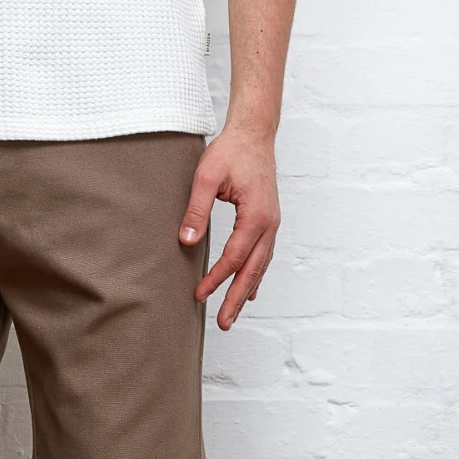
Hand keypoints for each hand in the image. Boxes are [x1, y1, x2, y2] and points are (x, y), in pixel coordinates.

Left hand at [178, 127, 280, 329]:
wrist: (253, 134)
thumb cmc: (230, 152)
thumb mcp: (206, 177)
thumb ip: (196, 210)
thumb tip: (186, 242)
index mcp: (256, 216)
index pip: (234, 257)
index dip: (216, 279)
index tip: (199, 295)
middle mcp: (269, 224)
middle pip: (253, 270)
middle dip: (237, 298)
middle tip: (224, 324)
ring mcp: (272, 223)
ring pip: (261, 265)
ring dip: (246, 290)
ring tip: (233, 314)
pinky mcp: (268, 220)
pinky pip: (263, 255)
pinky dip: (254, 274)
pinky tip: (248, 288)